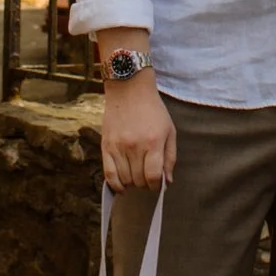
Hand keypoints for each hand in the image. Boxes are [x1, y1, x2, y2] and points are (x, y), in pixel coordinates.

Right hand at [101, 71, 176, 191]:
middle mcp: (135, 146)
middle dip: (145, 184)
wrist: (129, 89)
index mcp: (153, 142)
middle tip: (147, 179)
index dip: (156, 186)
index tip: (157, 185)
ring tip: (135, 178)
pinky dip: (115, 184)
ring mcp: (118, 147)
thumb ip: (170, 157)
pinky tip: (122, 186)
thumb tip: (167, 181)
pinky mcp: (106, 146)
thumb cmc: (153, 110)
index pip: (153, 176)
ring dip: (132, 184)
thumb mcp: (169, 130)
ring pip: (124, 179)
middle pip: (138, 180)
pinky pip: (108, 174)